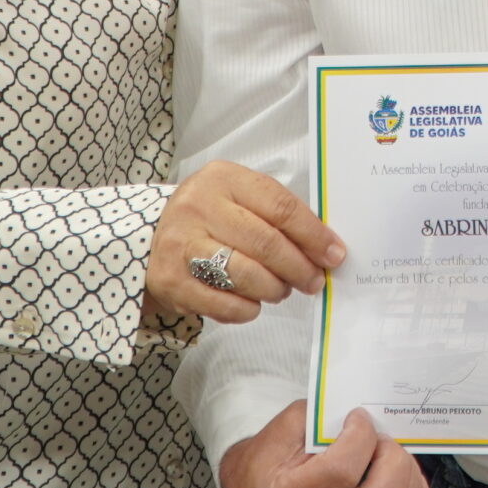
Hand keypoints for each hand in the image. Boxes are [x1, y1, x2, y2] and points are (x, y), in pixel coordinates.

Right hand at [145, 160, 343, 323]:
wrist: (153, 236)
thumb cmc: (212, 216)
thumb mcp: (240, 199)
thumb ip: (278, 216)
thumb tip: (324, 248)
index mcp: (224, 178)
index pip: (280, 207)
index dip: (313, 235)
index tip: (334, 255)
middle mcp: (198, 206)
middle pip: (266, 243)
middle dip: (299, 268)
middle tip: (314, 281)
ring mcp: (181, 243)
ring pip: (245, 274)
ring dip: (274, 289)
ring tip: (281, 290)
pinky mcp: (170, 280)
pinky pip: (222, 302)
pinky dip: (247, 309)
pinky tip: (253, 303)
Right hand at [219, 403, 431, 487]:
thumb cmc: (271, 464)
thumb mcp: (283, 431)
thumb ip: (323, 417)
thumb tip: (366, 413)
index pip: (341, 471)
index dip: (360, 436)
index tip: (358, 418)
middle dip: (392, 459)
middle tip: (382, 441)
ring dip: (408, 477)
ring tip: (390, 457)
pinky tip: (402, 480)